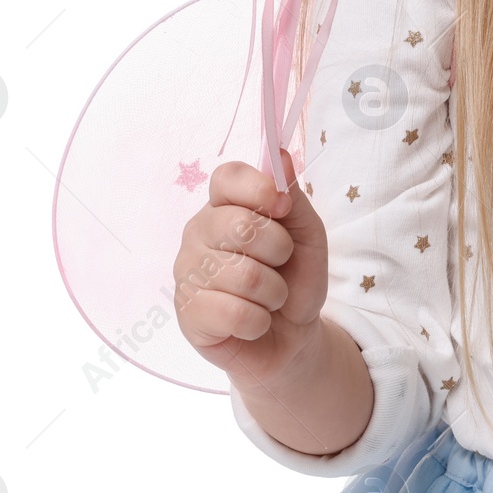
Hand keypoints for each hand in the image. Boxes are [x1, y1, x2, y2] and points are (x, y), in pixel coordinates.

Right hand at [172, 147, 328, 385]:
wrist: (293, 336)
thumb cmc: (295, 278)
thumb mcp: (307, 233)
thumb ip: (293, 197)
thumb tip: (283, 157)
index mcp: (224, 206)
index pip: (226, 177)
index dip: (257, 188)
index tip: (282, 207)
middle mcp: (197, 233)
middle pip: (239, 225)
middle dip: (279, 250)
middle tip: (280, 264)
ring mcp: (186, 273)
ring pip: (242, 275)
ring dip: (274, 292)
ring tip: (270, 298)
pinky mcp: (187, 314)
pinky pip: (234, 313)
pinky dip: (259, 321)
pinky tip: (255, 321)